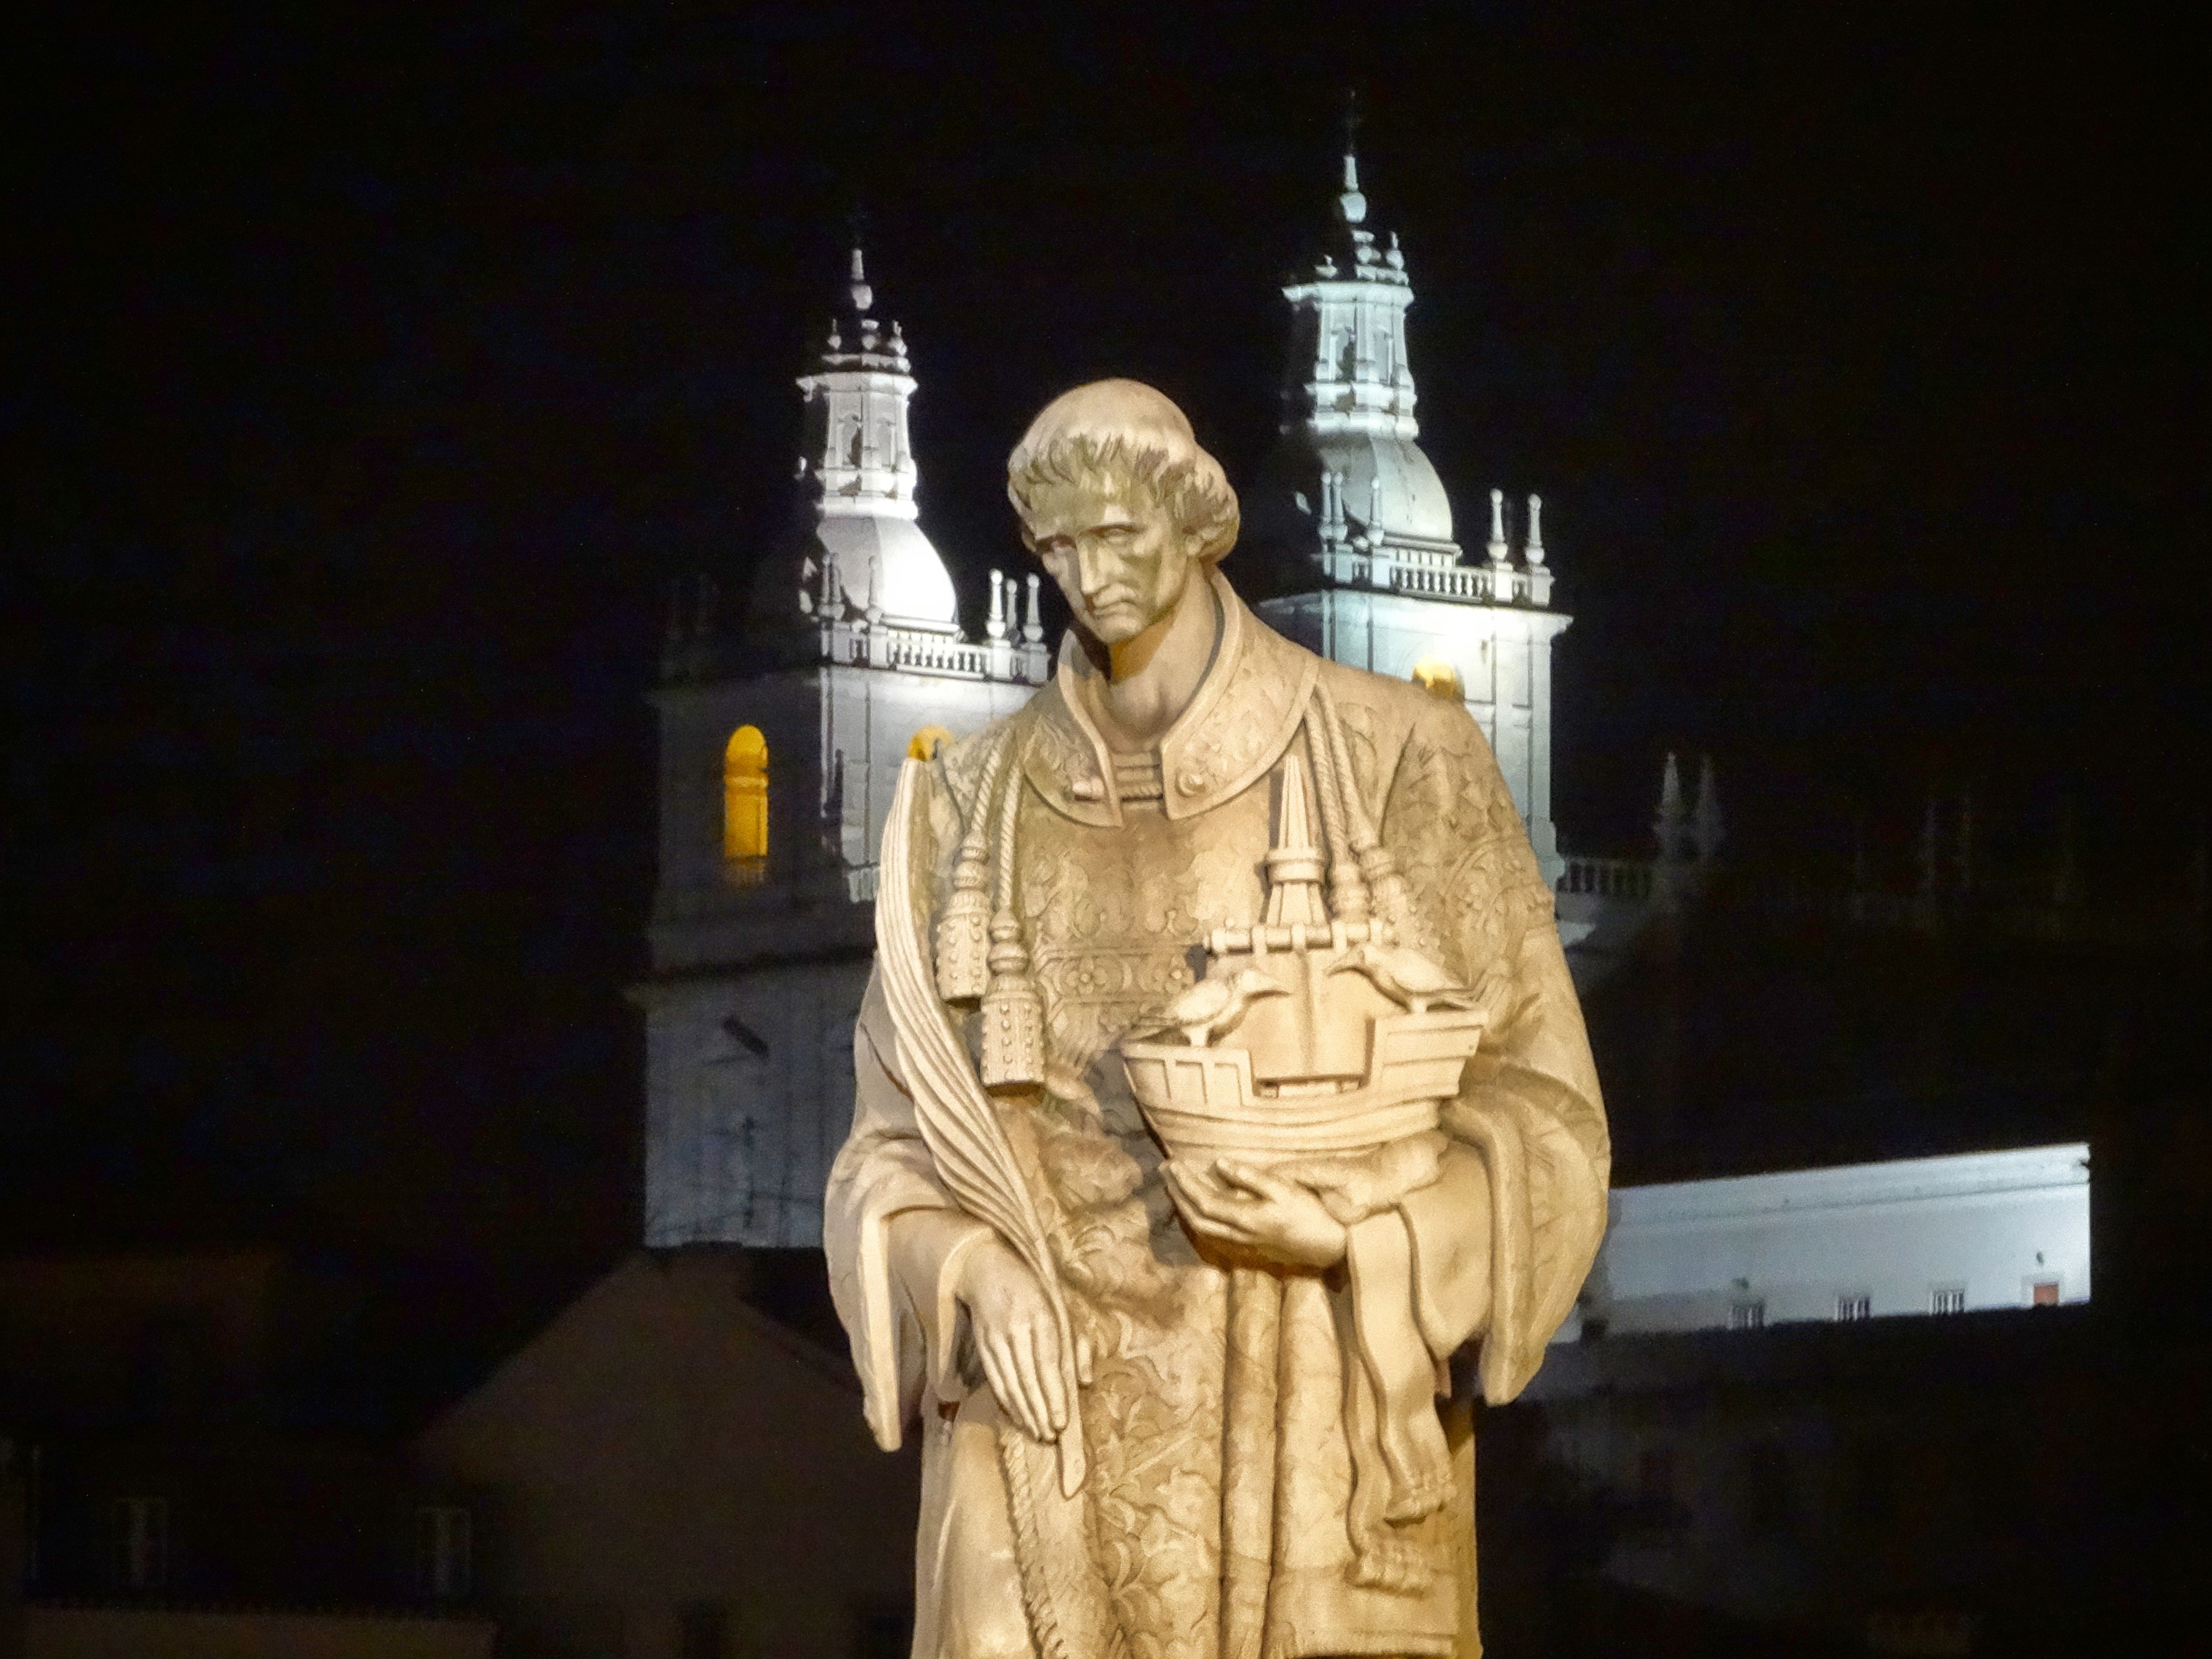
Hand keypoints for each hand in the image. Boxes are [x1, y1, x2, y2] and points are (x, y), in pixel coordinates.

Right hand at [957, 1238, 1072, 1441]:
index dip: (1054, 1395)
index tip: (1061, 1422)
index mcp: (1042, 1316)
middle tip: (1050, 1437)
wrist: (987, 1268)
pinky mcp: (982, 1344)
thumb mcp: (1063, 1307)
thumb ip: (1077, 1344)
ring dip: (1023, 1412)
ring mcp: (996, 1337)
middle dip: (1039, 1411)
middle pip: (1028, 1378)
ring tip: (1037, 1434)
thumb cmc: (1035, 1290)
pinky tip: (1017, 1417)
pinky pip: (995, 1378)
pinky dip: (1006, 1401)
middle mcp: (1017, 1328)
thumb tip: (1086, 1381)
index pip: (1048, 1364)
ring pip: (1010, 1382)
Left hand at [1162, 1158, 1348, 1267]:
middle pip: (1196, 1218)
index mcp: (1246, 1218)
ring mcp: (1244, 1244)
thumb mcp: (1285, 1189)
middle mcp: (1239, 1235)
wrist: (1331, 1247)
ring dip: (1184, 1208)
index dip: (1185, 1182)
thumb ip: (1251, 1177)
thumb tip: (1220, 1164)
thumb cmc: (1311, 1213)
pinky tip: (1198, 1210)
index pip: (1204, 1200)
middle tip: (1165, 1171)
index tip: (1173, 1164)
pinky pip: (1214, 1236)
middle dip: (1177, 1194)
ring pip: (1203, 1230)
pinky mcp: (1250, 1248)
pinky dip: (1199, 1220)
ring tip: (1174, 1187)